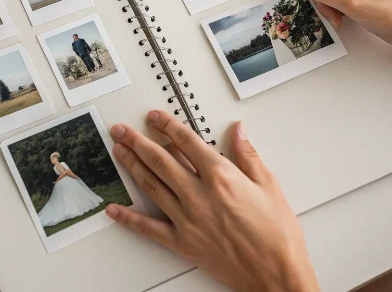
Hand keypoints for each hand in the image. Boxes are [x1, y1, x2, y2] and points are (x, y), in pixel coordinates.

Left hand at [107, 111, 318, 291]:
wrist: (275, 274)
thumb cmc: (277, 234)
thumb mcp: (269, 186)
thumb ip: (248, 156)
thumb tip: (238, 131)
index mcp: (221, 177)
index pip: (187, 142)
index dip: (167, 126)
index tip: (154, 117)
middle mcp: (200, 195)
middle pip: (161, 160)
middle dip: (138, 141)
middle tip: (122, 130)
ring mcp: (188, 219)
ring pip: (152, 186)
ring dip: (132, 166)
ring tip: (119, 152)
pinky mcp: (182, 242)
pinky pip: (149, 228)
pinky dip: (129, 218)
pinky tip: (115, 209)